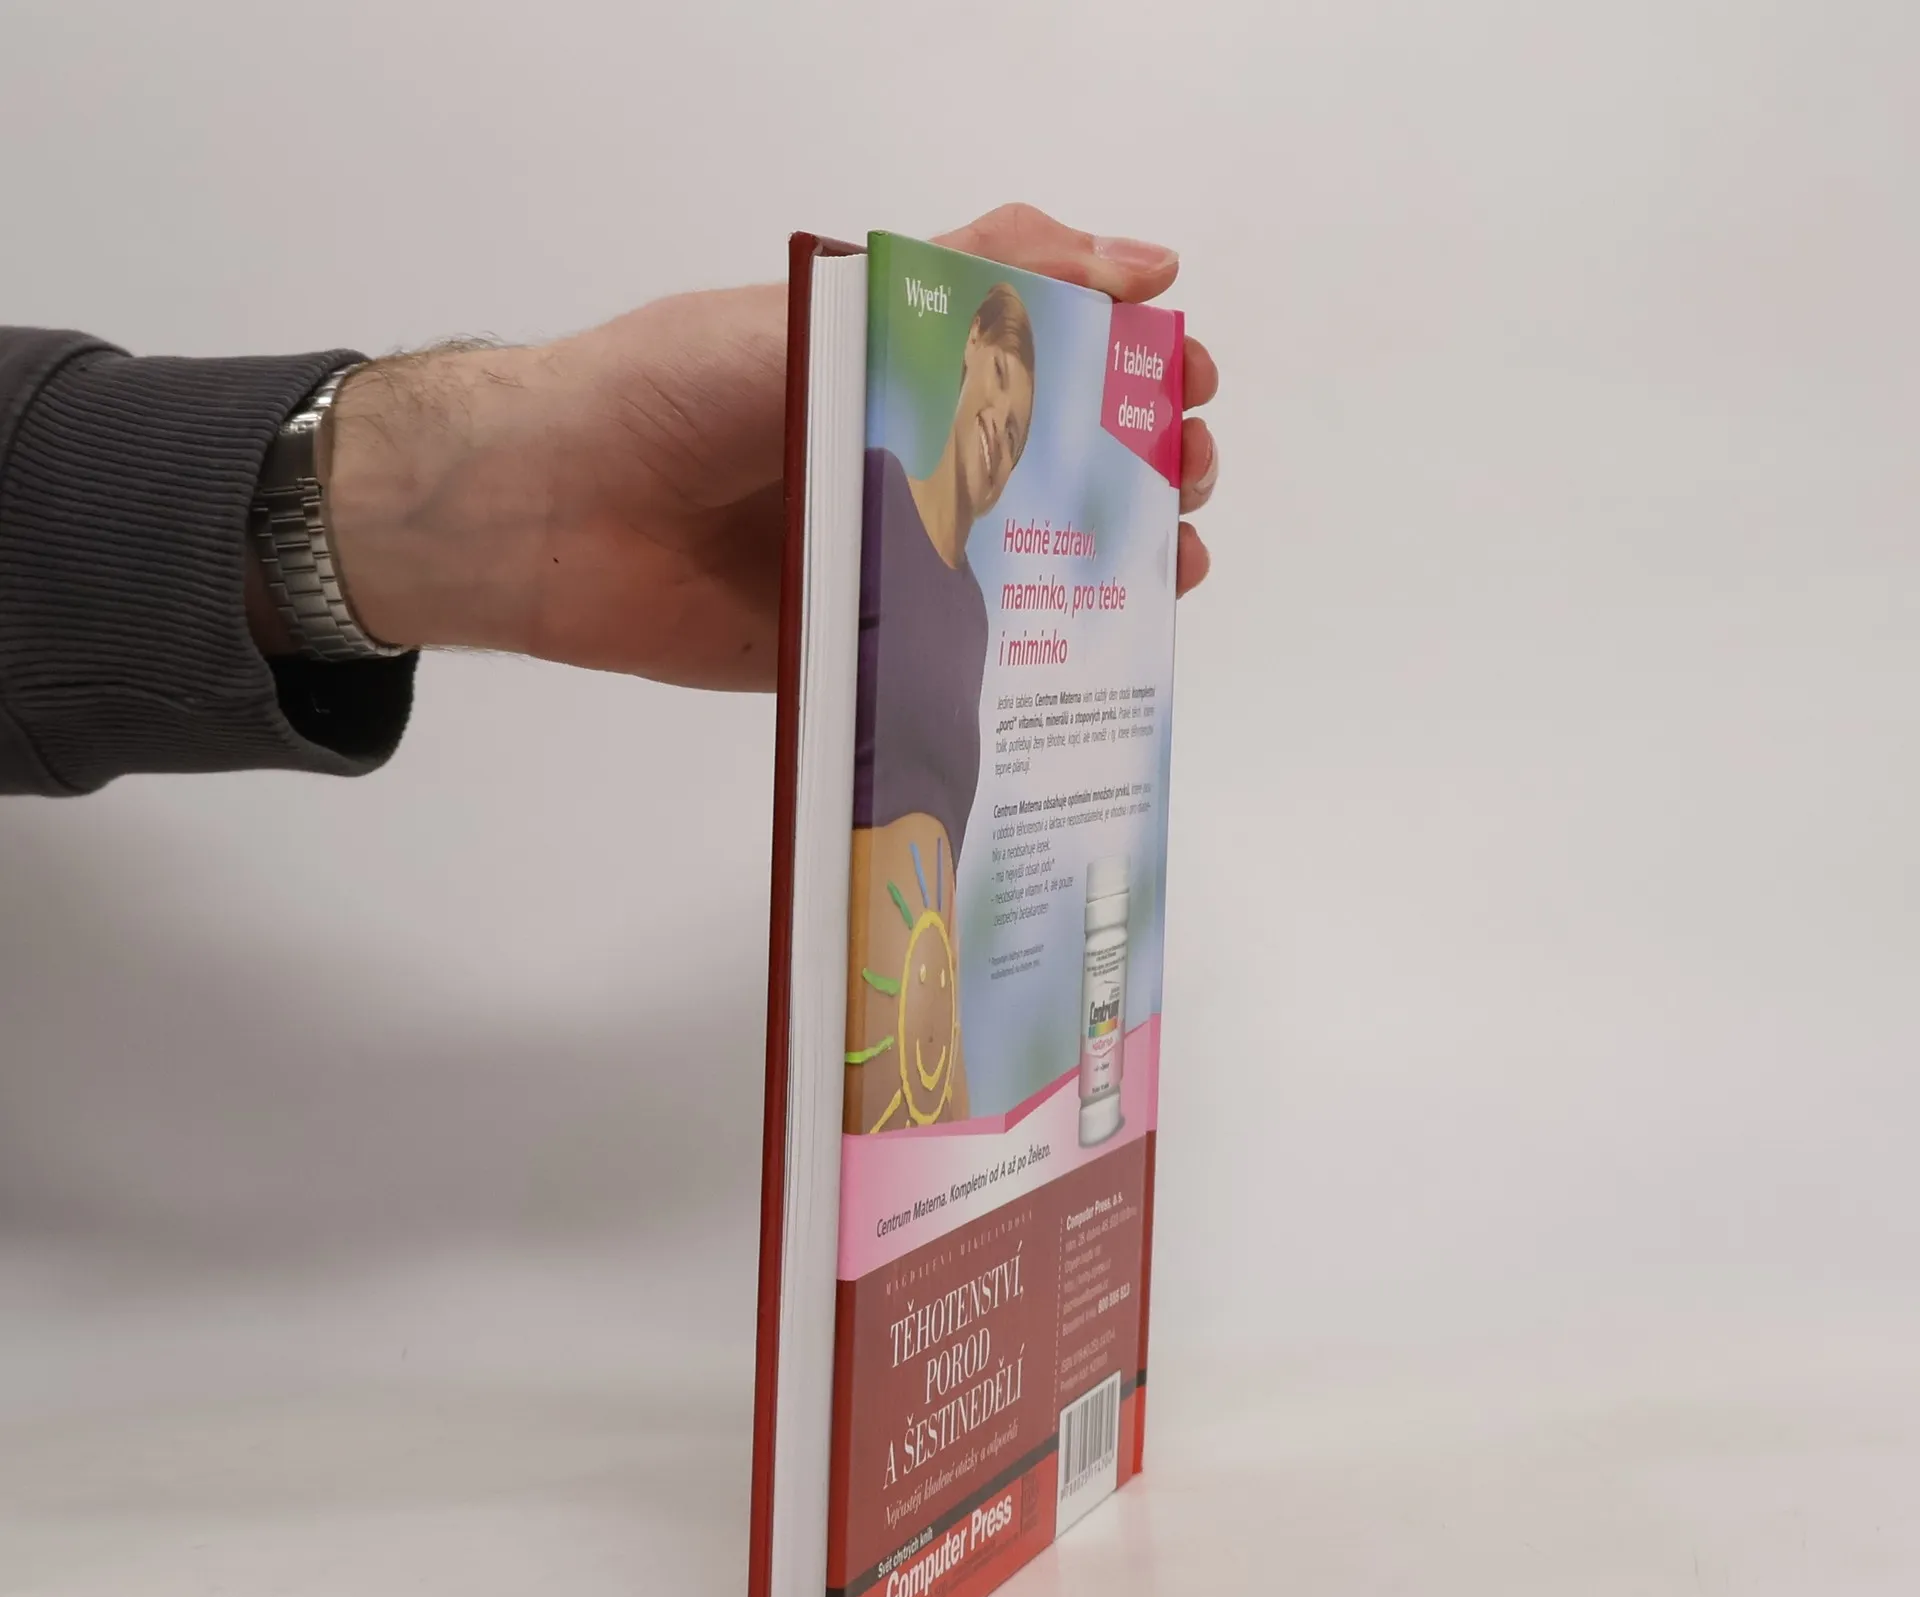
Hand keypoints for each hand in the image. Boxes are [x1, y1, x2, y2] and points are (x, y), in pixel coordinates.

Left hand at [324, 205, 1219, 690]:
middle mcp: (907, 468)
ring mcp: (887, 567)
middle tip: (1185, 478)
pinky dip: (1027, 669)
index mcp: (904, 377)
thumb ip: (973, 278)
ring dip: (1109, 572)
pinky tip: (1093, 663)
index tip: (1188, 386)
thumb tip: (1137, 259)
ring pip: (1024, 575)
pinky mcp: (859, 652)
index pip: (1051, 369)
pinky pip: (953, 665)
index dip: (1129, 377)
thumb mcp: (832, 307)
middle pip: (1056, 477)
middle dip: (1140, 473)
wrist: (556, 510)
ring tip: (1170, 568)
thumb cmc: (682, 387)